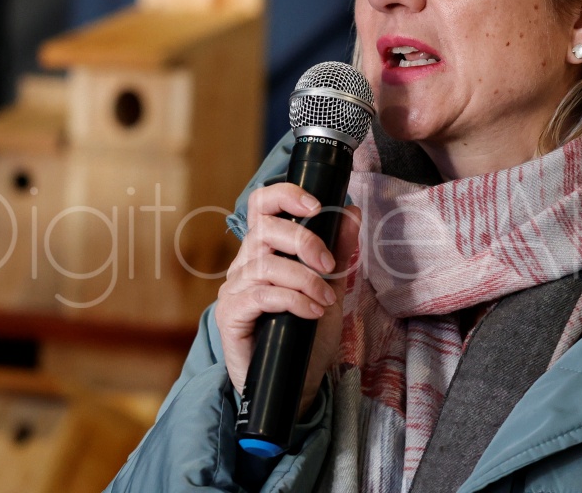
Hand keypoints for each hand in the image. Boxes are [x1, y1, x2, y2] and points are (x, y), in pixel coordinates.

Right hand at [215, 182, 360, 416]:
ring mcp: (234, 288)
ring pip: (265, 263)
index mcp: (266, 249)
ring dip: (304, 279)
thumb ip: (338, 251)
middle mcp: (245, 263)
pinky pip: (260, 295)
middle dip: (304, 241)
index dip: (285, 195)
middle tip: (328, 266)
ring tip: (325, 299)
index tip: (316, 206)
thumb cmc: (307, 334)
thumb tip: (351, 212)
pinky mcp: (230, 314)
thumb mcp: (330, 287)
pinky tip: (311, 312)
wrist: (294, 385)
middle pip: (265, 229)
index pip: (262, 205)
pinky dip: (293, 300)